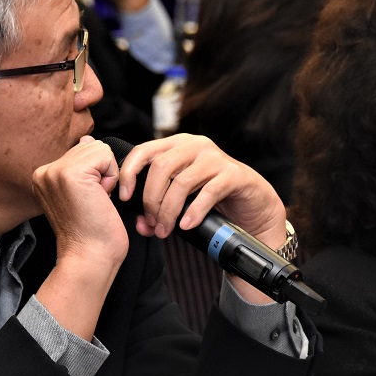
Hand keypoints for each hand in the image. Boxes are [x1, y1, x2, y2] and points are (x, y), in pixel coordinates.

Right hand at [31, 136, 129, 338]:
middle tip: (94, 201)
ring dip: (108, 175)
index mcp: (44, 175)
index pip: (82, 151)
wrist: (88, 258)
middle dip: (102, 172)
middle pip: (91, 146)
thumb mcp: (84, 193)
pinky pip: (105, 155)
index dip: (96, 174)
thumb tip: (87, 138)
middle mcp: (44, 170)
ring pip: (98, 148)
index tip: (89, 200)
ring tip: (96, 200)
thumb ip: (82, 165)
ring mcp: (54, 171)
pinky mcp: (70, 174)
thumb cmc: (92, 233)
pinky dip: (112, 177)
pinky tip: (101, 198)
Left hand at [116, 135, 286, 304]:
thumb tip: (142, 225)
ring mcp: (216, 158)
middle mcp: (195, 145)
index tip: (124, 198)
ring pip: (182, 182)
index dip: (129, 173)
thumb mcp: (181, 198)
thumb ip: (159, 208)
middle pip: (161, 168)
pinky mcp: (233, 174)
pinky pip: (208, 192)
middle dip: (151, 200)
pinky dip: (194, 211)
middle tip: (152, 224)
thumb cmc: (211, 197)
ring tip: (166, 230)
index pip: (144, 150)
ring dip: (169, 210)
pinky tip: (186, 225)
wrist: (251, 203)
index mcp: (177, 144)